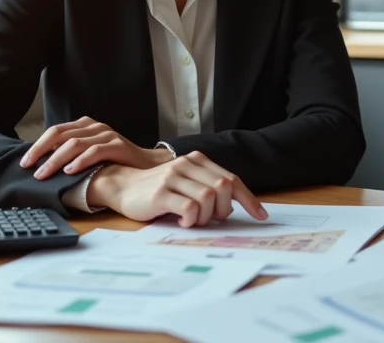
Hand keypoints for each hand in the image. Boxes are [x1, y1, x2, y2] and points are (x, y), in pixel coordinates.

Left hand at [21, 116, 172, 179]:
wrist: (147, 165)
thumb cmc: (115, 162)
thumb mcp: (90, 154)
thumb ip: (70, 153)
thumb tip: (41, 164)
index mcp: (85, 126)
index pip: (55, 131)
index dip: (37, 146)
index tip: (24, 163)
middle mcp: (95, 127)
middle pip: (61, 135)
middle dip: (41, 152)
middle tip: (30, 169)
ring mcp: (107, 134)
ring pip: (75, 144)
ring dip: (56, 160)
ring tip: (44, 174)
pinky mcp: (118, 145)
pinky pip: (95, 151)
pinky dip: (80, 161)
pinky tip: (70, 171)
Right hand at [88, 151, 268, 226]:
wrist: (123, 187)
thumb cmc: (159, 190)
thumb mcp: (187, 184)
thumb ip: (208, 189)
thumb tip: (232, 208)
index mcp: (197, 161)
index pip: (231, 179)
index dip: (248, 199)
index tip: (261, 215)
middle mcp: (186, 164)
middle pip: (223, 188)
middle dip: (224, 209)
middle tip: (212, 219)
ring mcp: (173, 177)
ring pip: (208, 198)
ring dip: (205, 216)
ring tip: (193, 220)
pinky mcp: (160, 193)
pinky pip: (189, 207)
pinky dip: (191, 219)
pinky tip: (183, 221)